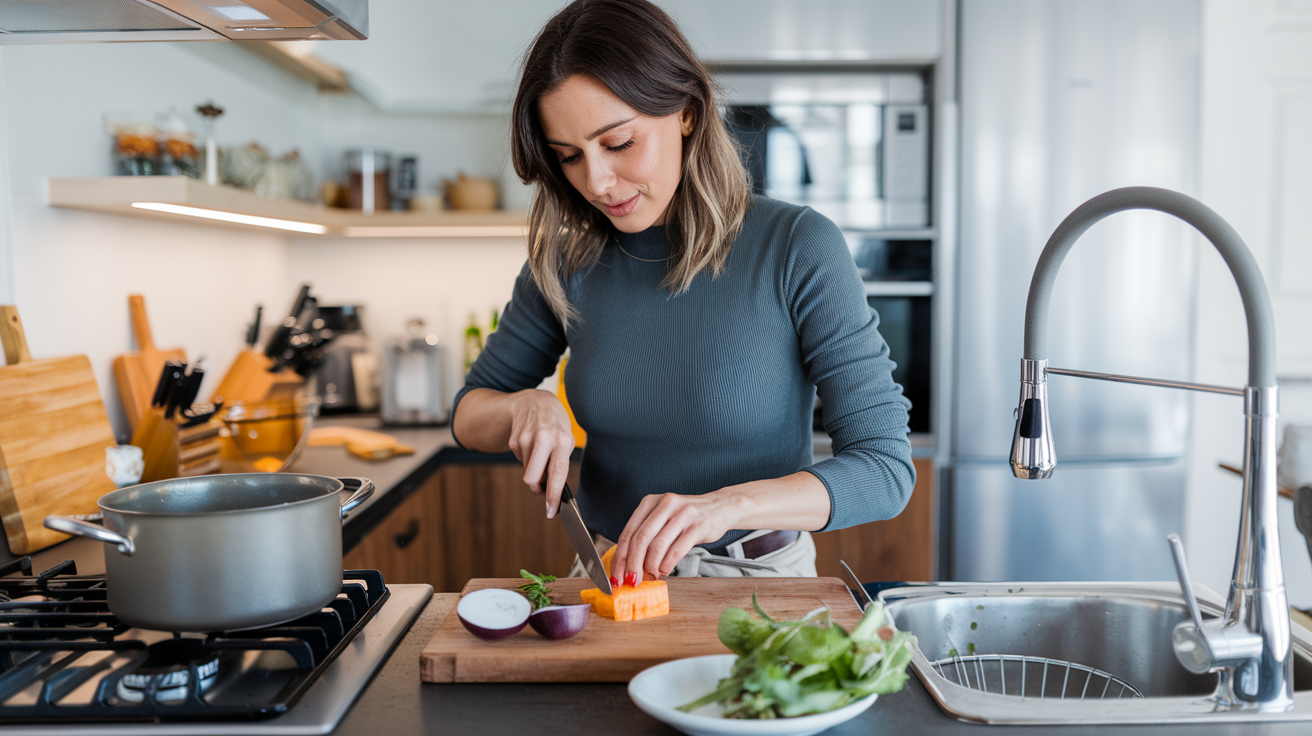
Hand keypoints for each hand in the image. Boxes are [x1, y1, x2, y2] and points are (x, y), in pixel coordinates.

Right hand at [505, 389, 573, 518]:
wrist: (535, 401)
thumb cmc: (556, 424)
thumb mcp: (566, 438)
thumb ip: (560, 461)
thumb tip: (552, 490)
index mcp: (561, 439)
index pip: (557, 473)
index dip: (554, 495)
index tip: (552, 511)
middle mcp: (543, 438)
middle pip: (531, 478)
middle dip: (536, 488)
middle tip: (542, 487)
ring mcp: (526, 439)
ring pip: (527, 471)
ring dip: (534, 470)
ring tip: (541, 453)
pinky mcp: (514, 440)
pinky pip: (521, 461)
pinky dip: (527, 460)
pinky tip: (532, 445)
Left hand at [608, 492, 734, 583]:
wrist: (721, 507)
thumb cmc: (688, 517)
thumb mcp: (663, 518)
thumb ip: (647, 537)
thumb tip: (630, 566)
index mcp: (650, 502)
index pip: (628, 532)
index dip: (620, 557)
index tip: (616, 576)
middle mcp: (665, 504)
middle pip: (640, 540)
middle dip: (633, 565)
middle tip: (631, 581)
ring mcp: (682, 514)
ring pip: (657, 545)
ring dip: (651, 566)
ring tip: (652, 575)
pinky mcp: (698, 526)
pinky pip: (677, 549)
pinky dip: (667, 564)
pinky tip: (665, 571)